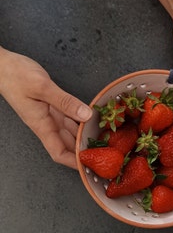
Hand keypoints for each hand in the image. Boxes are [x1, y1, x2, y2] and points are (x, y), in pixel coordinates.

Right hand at [0, 47, 91, 168]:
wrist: (3, 65)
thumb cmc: (15, 76)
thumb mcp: (41, 87)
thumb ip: (65, 102)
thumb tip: (86, 115)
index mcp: (41, 125)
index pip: (59, 153)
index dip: (73, 162)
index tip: (89, 167)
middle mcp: (47, 124)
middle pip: (68, 145)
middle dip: (83, 152)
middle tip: (104, 155)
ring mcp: (50, 116)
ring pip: (70, 133)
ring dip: (84, 137)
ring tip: (101, 141)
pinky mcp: (52, 107)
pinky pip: (70, 119)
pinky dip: (81, 122)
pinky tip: (92, 121)